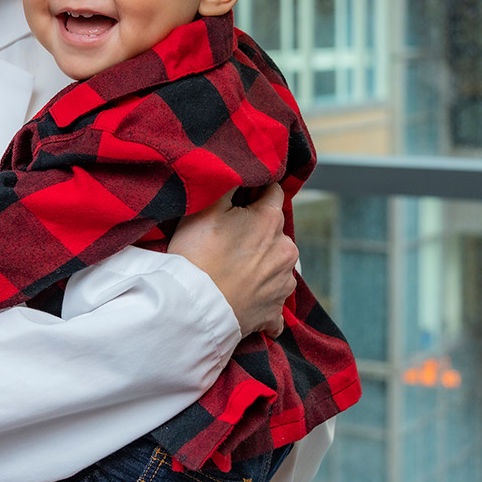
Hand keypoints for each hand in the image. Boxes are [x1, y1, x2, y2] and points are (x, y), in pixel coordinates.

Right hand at [169, 184, 296, 337]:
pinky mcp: (276, 311)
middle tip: (228, 238)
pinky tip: (244, 297)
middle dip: (257, 231)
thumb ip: (226, 184)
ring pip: (276, 264)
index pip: (273, 191)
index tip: (240, 198)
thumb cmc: (197, 256)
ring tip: (232, 270)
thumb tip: (238, 170)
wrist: (195, 309)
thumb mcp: (204, 208)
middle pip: (275, 230)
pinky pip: (273, 301)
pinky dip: (262, 298)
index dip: (256, 191)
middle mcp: (286, 250)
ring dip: (261, 264)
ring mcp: (283, 283)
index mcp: (271, 221)